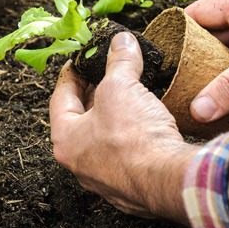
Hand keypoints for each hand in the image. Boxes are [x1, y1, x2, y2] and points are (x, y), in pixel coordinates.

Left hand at [49, 32, 198, 222]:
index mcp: (66, 139)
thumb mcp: (121, 86)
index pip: (61, 98)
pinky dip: (132, 136)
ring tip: (129, 94)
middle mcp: (80, 163)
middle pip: (82, 119)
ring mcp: (105, 178)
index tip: (80, 62)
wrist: (167, 179)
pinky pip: (126, 154)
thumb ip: (119, 61)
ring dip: (115, 115)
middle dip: (95, 94)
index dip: (71, 74)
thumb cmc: (133, 138)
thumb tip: (121, 42)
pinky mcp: (130, 186)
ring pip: (104, 139)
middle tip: (105, 74)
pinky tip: (146, 123)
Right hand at [185, 0, 228, 121]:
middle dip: (193, 53)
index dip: (178, 27)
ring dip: (213, 69)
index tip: (160, 49)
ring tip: (192, 89)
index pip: (199, 12)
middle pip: (211, 35)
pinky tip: (223, 95)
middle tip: (173, 77)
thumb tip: (199, 108)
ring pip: (228, 53)